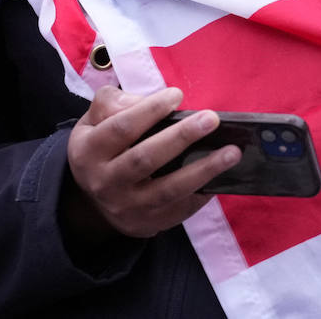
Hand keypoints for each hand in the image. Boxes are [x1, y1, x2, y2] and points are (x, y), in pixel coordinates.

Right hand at [65, 85, 242, 239]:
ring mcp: (127, 207)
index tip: (177, 95)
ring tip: (232, 152)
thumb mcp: (93, 122)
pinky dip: (202, 194)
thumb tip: (147, 101)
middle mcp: (105, 182)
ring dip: (204, 170)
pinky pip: (179, 210)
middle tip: (212, 119)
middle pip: (146, 159)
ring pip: (168, 189)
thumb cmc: (102, 147)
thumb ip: (110, 104)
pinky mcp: (146, 224)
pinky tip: (222, 177)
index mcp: (88, 151)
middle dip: (181, 137)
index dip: (149, 110)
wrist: (91, 199)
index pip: (121, 128)